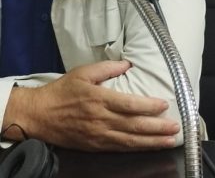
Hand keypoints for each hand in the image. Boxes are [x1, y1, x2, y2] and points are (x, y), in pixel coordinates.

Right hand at [1, 60, 179, 151]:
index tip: (164, 104)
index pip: (130, 104)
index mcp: (98, 99)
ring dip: (152, 141)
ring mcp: (98, 135)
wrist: (39, 115)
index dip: (149, 106)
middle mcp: (101, 119)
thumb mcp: (82, 73)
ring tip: (170, 140)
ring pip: (130, 141)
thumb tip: (127, 64)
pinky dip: (136, 148)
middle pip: (134, 125)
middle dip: (158, 127)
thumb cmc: (61, 92)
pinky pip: (120, 149)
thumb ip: (106, 68)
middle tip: (176, 126)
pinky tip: (149, 147)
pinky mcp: (95, 146)